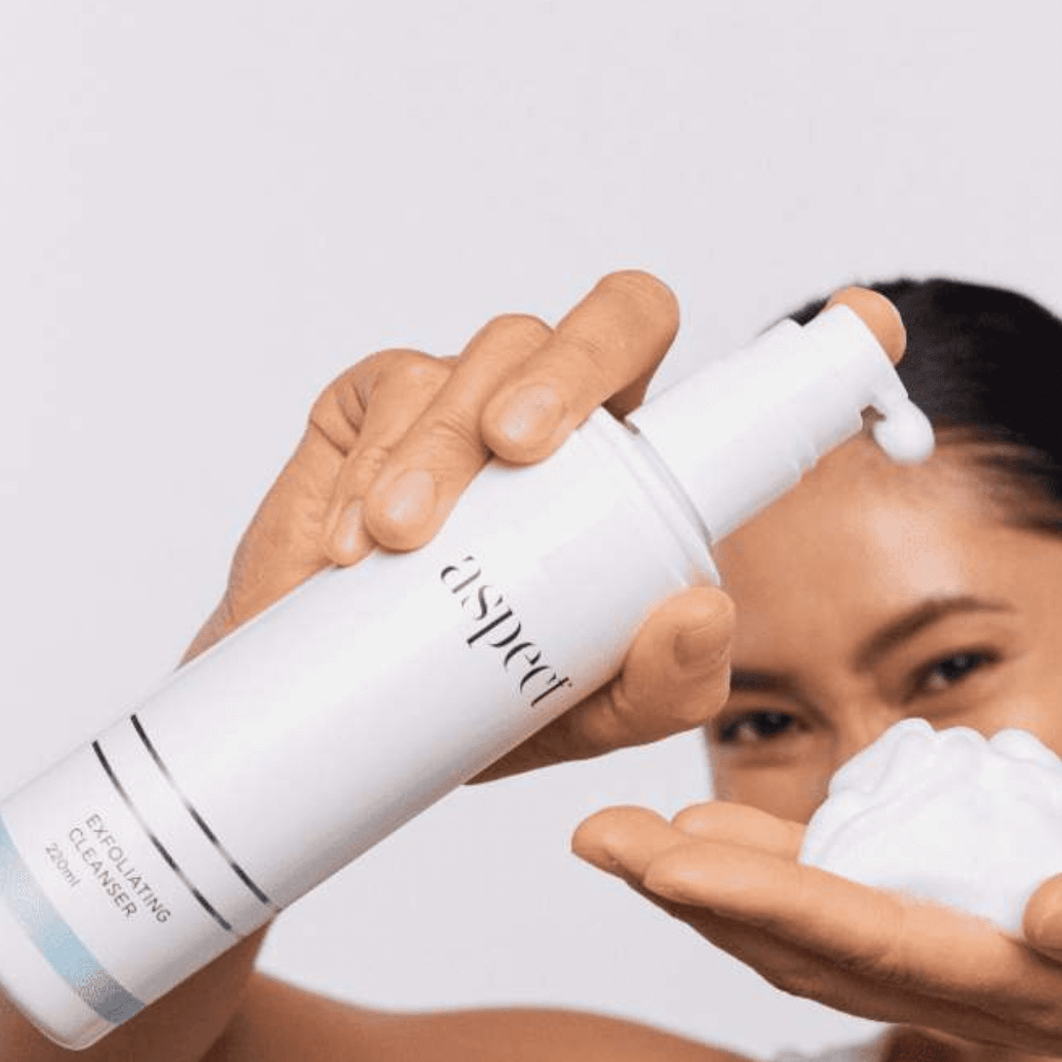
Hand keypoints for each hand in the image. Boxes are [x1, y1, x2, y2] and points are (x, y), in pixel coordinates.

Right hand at [182, 268, 735, 782]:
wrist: (364, 731)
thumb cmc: (499, 705)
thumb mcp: (601, 716)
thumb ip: (672, 683)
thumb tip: (705, 614)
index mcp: (616, 456)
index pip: (638, 334)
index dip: (622, 330)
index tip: (592, 417)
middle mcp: (539, 408)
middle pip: (563, 330)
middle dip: (552, 370)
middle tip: (512, 448)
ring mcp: (452, 401)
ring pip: (467, 366)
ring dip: (438, 446)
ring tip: (405, 536)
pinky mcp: (366, 415)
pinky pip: (382, 400)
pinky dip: (369, 470)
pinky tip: (356, 542)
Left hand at [572, 798, 1061, 1061]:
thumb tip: (1052, 913)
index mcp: (1015, 976)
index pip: (871, 936)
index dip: (768, 898)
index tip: (672, 859)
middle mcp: (951, 980)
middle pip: (800, 939)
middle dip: (693, 892)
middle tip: (592, 836)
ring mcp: (936, 965)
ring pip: (799, 929)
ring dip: (704, 887)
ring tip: (616, 837)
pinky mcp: (938, 935)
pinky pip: (833, 905)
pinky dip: (761, 875)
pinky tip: (704, 836)